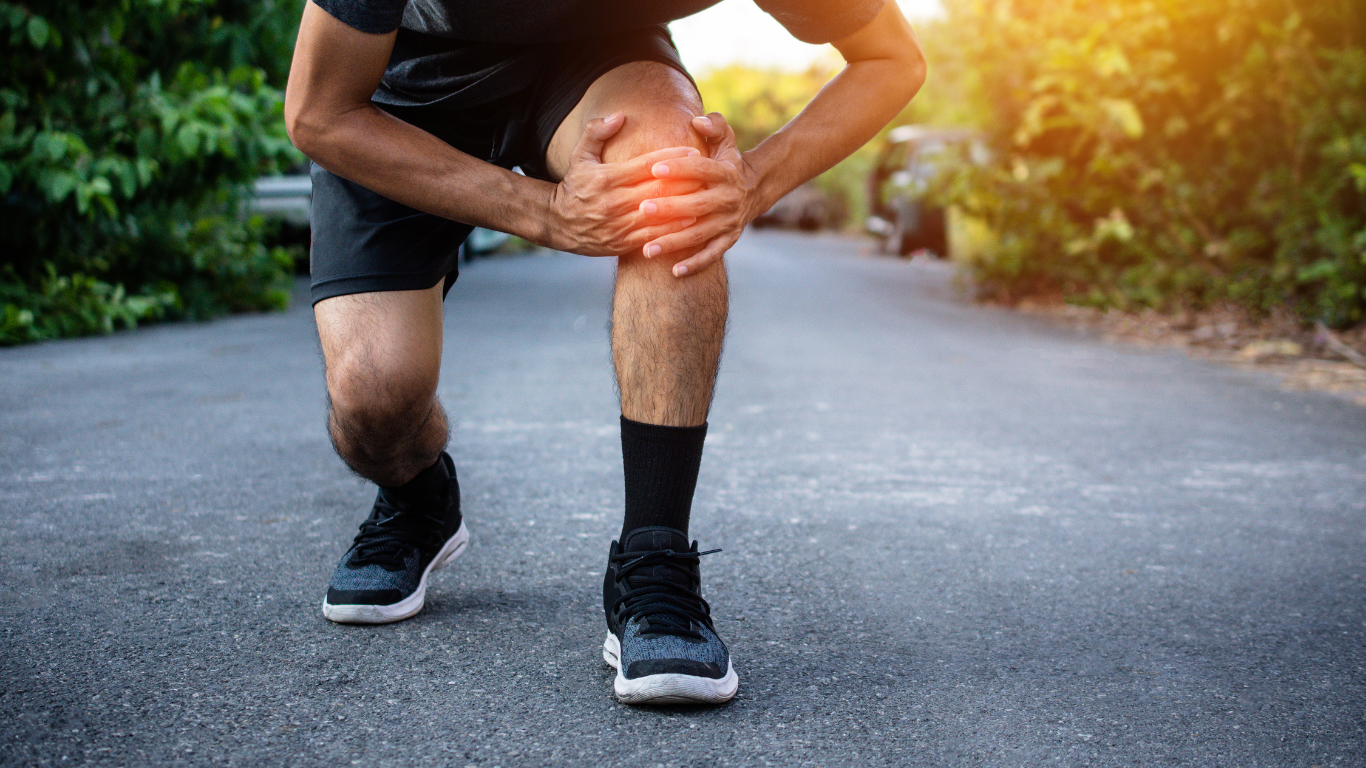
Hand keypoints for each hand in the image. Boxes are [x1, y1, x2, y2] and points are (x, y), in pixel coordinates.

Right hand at [546, 112, 703, 255]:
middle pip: (656, 191)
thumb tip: (620, 115)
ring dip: (683, 208)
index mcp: (606, 179)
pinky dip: (671, 231)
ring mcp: (618, 225)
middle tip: (709, 175)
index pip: (645, 166)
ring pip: (657, 216)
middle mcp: (613, 202)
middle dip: (685, 182)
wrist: (558, 224)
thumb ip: (597, 132)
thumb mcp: (580, 156)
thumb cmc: (575, 185)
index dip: (671, 159)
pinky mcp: (621, 243)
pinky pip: (651, 237)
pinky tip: (690, 223)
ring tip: (705, 198)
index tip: (693, 152)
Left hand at [635, 112, 762, 276]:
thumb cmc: (728, 161)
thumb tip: (697, 120)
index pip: (700, 169)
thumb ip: (713, 126)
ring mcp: (729, 222)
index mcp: (725, 172)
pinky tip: (674, 271)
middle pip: (697, 204)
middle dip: (670, 208)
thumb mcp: (726, 139)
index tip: (653, 168)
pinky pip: (712, 254)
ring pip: (700, 234)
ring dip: (674, 242)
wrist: (755, 189)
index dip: (678, 168)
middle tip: (643, 209)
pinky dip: (695, 264)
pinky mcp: (729, 239)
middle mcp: (728, 198)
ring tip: (647, 249)